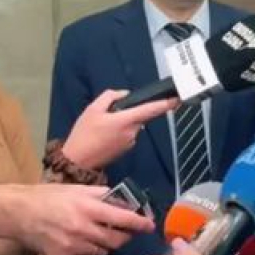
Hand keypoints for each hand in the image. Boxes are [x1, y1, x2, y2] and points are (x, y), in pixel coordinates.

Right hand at [9, 183, 154, 254]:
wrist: (18, 213)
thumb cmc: (49, 197)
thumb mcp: (77, 189)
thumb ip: (101, 194)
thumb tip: (123, 200)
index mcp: (88, 208)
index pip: (123, 219)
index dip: (140, 223)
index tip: (150, 226)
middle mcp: (83, 229)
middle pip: (116, 241)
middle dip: (125, 237)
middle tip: (124, 232)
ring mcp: (72, 246)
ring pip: (102, 253)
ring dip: (106, 246)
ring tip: (100, 236)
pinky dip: (89, 254)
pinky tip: (83, 244)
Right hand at [61, 89, 176, 169]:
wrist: (78, 160)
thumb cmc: (84, 135)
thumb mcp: (92, 109)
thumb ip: (110, 97)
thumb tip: (125, 94)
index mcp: (126, 120)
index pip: (151, 110)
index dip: (165, 104)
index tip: (177, 99)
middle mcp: (133, 132)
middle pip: (140, 116)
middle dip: (130, 112)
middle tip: (108, 115)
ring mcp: (131, 142)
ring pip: (133, 125)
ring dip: (123, 122)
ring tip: (102, 127)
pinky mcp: (127, 149)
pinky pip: (128, 134)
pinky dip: (120, 131)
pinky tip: (104, 135)